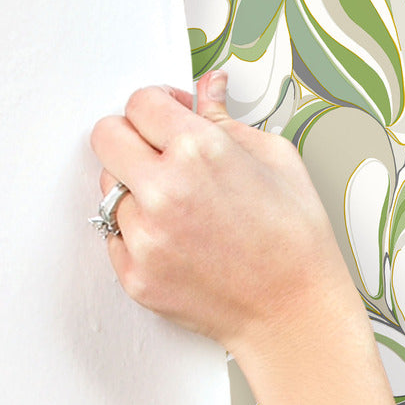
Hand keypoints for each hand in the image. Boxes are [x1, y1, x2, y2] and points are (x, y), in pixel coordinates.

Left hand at [89, 71, 351, 358]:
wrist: (297, 315)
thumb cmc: (298, 244)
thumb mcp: (279, 162)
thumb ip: (228, 120)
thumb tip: (207, 89)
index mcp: (200, 151)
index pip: (140, 102)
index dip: (158, 106)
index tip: (170, 118)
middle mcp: (164, 191)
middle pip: (106, 137)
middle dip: (132, 138)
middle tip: (161, 155)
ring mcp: (145, 237)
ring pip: (109, 190)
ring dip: (137, 191)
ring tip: (183, 211)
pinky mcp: (136, 275)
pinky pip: (116, 237)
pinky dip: (140, 235)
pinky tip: (181, 243)